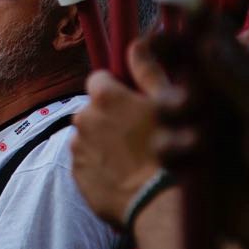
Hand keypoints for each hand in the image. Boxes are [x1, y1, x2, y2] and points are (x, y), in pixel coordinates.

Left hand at [71, 37, 178, 225]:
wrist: (160, 204)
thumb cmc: (172, 149)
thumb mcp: (168, 104)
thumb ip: (147, 70)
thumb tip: (136, 44)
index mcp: (105, 97)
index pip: (99, 80)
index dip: (116, 90)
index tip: (132, 103)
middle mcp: (83, 118)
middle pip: (93, 110)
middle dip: (109, 117)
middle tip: (136, 135)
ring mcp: (77, 148)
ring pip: (88, 136)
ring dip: (103, 142)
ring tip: (131, 159)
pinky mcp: (76, 175)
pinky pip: (85, 162)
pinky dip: (98, 165)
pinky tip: (122, 175)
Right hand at [148, 14, 248, 248]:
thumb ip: (238, 81)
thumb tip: (208, 42)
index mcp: (245, 85)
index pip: (215, 45)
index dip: (194, 27)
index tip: (175, 14)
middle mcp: (219, 103)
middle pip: (181, 67)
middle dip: (165, 57)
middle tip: (150, 45)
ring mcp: (199, 130)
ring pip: (163, 104)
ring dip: (170, 106)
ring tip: (193, 123)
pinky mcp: (184, 161)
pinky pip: (161, 144)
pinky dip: (170, 146)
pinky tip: (189, 155)